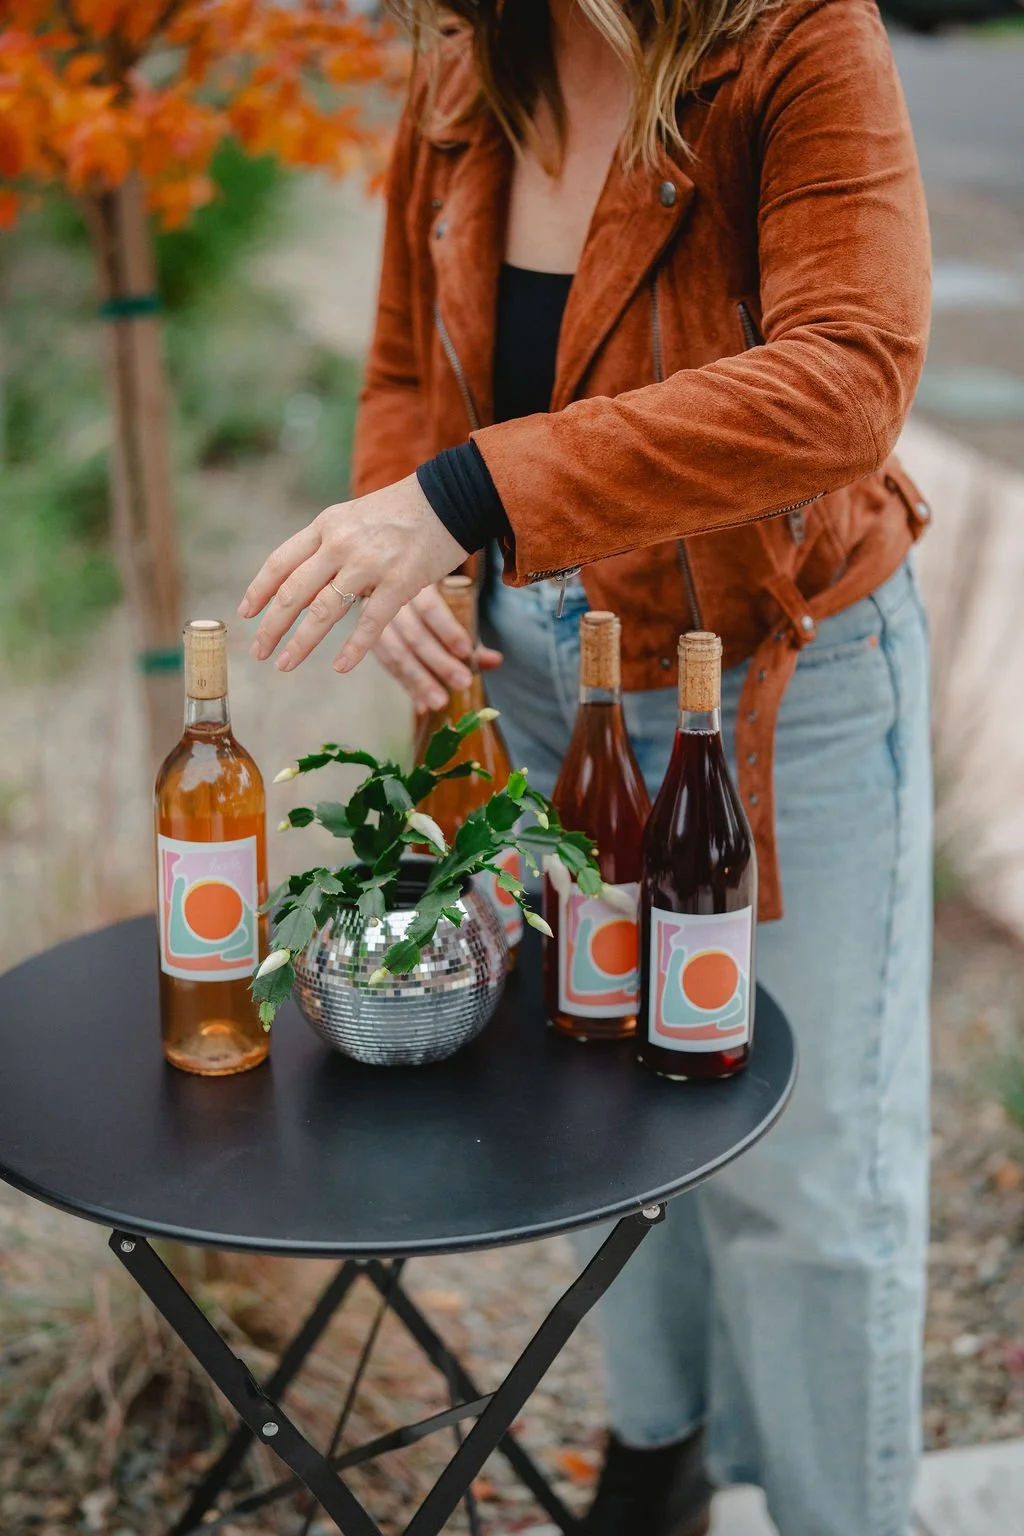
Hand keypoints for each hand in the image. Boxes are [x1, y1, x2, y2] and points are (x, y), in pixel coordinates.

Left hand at [239, 474, 467, 673]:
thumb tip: (305, 581)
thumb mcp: (354, 518)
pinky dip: (352, 649)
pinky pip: (369, 623)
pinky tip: (339, 667)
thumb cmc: (402, 512)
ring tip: (284, 664)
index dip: (259, 590)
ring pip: (323, 611)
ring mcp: (369, 563)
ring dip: (300, 642)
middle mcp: (340, 543)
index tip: (246, 614)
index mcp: (326, 526)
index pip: (281, 561)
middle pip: (293, 592)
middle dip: (271, 626)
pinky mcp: (400, 583)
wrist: (451, 498)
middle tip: (259, 652)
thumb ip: (330, 545)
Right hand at [374, 586, 503, 714]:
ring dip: (418, 681)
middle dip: (438, 663)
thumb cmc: (424, 590)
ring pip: (395, 652)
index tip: (466, 652)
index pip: (431, 607)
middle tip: (462, 682)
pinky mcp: (369, 636)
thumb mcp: (449, 600)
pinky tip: (420, 703)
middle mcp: (387, 597)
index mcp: (412, 579)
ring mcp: (371, 617)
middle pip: (414, 635)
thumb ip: (470, 630)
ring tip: (438, 701)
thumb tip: (494, 661)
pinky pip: (386, 663)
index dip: (448, 630)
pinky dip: (405, 684)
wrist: (386, 576)